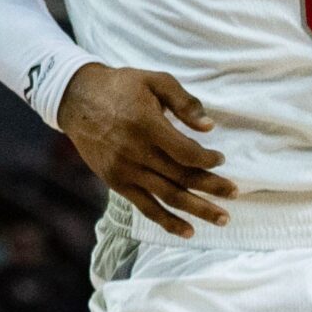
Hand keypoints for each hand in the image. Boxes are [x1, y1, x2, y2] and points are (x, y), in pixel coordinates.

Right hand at [55, 64, 233, 238]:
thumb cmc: (120, 87)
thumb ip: (183, 102)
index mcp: (147, 125)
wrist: (76, 100)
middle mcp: (136, 152)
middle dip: (213, 187)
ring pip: (168, 196)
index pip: (186, 153)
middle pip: (182, 177)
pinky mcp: (116, 182)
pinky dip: (167, 221)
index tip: (220, 159)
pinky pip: (145, 207)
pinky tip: (188, 231)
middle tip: (235, 194)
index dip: (208, 160)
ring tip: (223, 219)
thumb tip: (209, 127)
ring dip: (198, 209)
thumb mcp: (154, 80)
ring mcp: (125, 170)